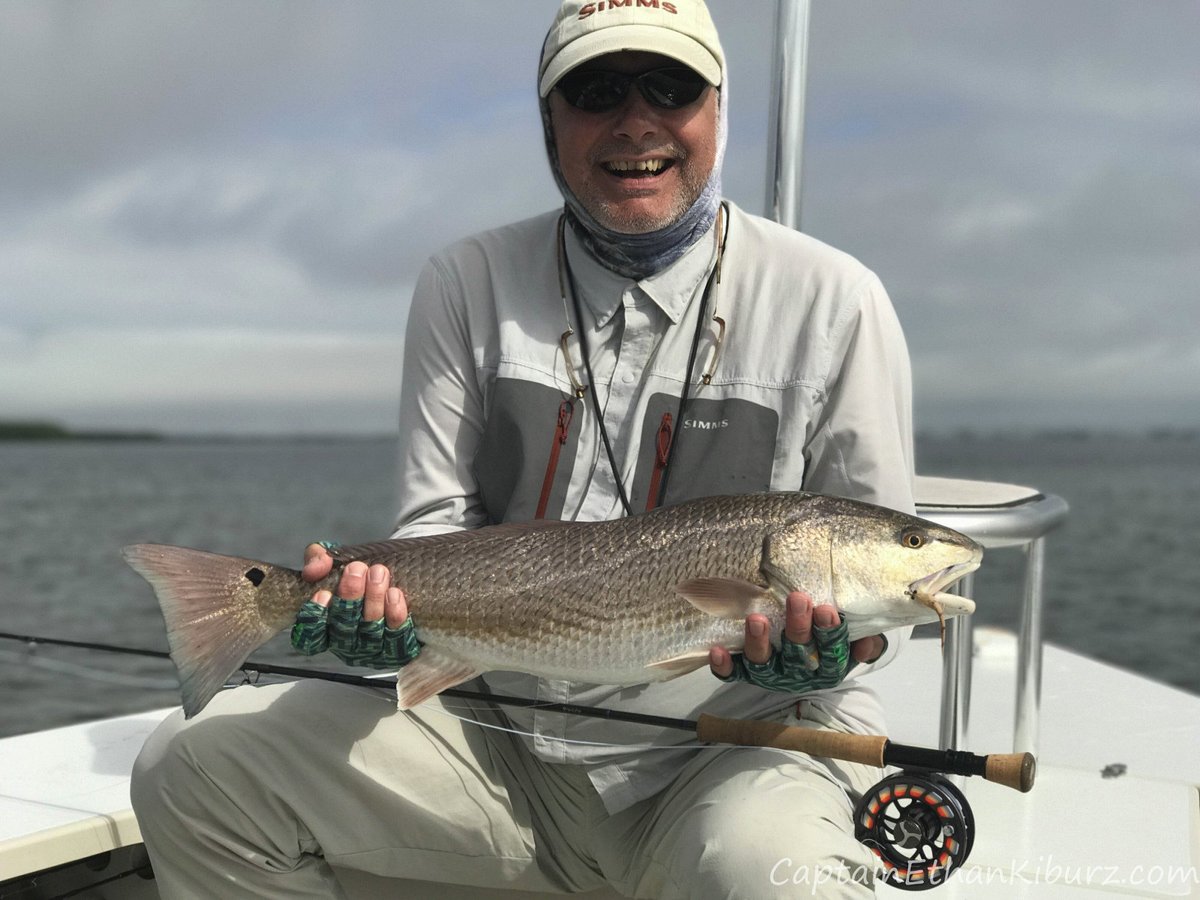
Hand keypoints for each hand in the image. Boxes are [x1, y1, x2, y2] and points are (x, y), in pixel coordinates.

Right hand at [289, 544, 420, 668]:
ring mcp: (371, 648)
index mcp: (324, 628)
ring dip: (374, 600)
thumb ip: (317, 559)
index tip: (323, 593)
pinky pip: (396, 637)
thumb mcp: (333, 559)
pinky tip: (394, 593)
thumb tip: (315, 569)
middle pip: (343, 630)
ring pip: (370, 632)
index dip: (315, 618)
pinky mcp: (397, 648)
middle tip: (356, 570)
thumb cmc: (358, 572)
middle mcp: (345, 643)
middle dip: (350, 597)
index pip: (310, 637)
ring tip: (378, 573)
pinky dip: (395, 615)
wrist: (400, 576)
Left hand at [708, 591, 884, 692]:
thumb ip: (866, 639)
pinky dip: (726, 666)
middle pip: (798, 653)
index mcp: (829, 666)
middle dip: (798, 627)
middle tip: (798, 599)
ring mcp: (773, 674)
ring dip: (759, 643)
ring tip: (757, 619)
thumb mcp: (858, 639)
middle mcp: (800, 673)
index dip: (830, 632)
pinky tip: (718, 650)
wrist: (814, 662)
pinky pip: (735, 673)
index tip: (827, 609)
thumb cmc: (834, 640)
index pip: (832, 651)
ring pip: (764, 664)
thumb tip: (867, 644)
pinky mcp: (750, 673)